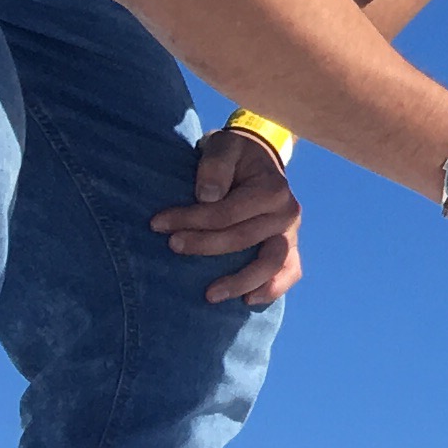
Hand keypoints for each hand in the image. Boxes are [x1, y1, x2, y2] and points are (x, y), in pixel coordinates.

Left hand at [154, 125, 303, 308]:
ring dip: (240, 281)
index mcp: (273, 189)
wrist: (257, 158)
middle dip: (203, 245)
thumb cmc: (235, 154)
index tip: (158, 222)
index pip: (227, 212)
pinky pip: (289, 271)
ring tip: (210, 295)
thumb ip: (216, 165)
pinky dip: (273, 288)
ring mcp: (290, 232)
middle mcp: (287, 212)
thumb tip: (207, 197)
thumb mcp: (224, 146)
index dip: (191, 219)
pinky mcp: (289, 246)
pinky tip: (248, 300)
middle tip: (172, 245)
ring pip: (271, 263)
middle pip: (243, 239)